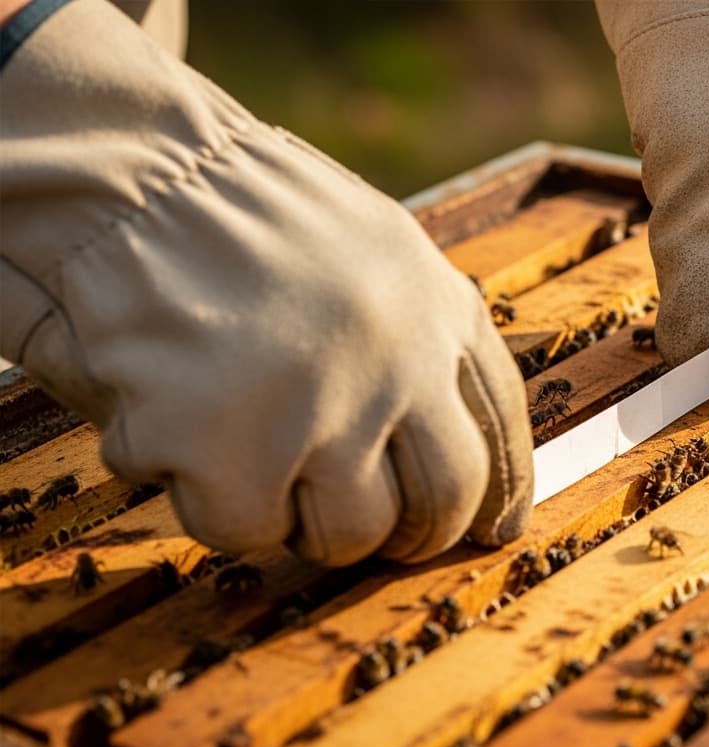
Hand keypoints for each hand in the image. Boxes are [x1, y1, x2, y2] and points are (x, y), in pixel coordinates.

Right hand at [0, 0, 532, 565]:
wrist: (135, 177)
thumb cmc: (246, 211)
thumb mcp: (380, 249)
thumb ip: (428, 339)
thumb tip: (483, 481)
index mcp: (438, 311)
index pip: (501, 429)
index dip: (497, 494)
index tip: (488, 530)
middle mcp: (401, 366)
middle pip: (443, 502)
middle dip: (409, 535)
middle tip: (363, 526)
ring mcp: (321, 412)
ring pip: (347, 535)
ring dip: (303, 519)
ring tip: (254, 458)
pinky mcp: (233, 453)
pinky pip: (244, 530)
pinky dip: (211, 501)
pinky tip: (184, 437)